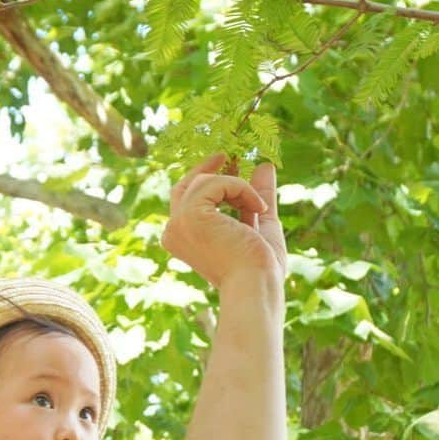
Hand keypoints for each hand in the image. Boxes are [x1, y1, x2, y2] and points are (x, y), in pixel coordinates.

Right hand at [161, 154, 286, 293]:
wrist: (256, 285)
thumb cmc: (259, 267)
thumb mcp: (260, 224)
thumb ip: (257, 196)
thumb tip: (265, 166)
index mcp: (183, 238)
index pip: (187, 199)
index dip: (206, 179)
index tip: (227, 162)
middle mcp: (173, 232)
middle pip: (186, 185)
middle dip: (208, 169)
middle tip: (228, 155)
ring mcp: (178, 223)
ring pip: (204, 181)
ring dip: (238, 187)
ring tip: (258, 208)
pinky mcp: (190, 215)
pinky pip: (217, 183)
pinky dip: (241, 189)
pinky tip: (256, 209)